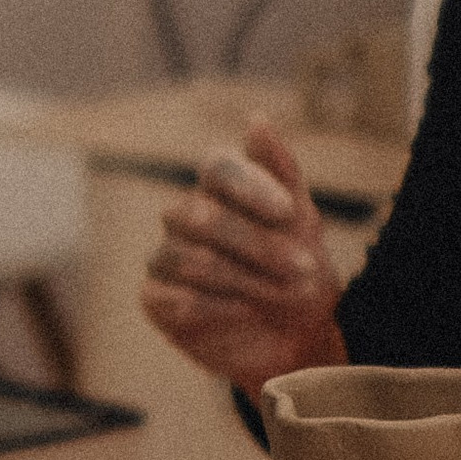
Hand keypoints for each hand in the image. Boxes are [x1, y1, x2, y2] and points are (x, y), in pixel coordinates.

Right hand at [140, 118, 345, 395]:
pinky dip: (218, 308)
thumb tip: (256, 119)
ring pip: (190, 260)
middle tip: (303, 270)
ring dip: (246, 281)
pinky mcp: (156, 300)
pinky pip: (174, 298)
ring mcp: (165, 258)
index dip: (248, 186)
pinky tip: (245, 313)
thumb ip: (281, 171)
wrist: (298, 341)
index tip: (288, 212)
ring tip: (282, 296)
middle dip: (258, 246)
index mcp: (219, 191)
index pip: (216, 167)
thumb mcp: (304, 223)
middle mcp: (185, 218)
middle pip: (201, 216)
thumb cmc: (300, 274)